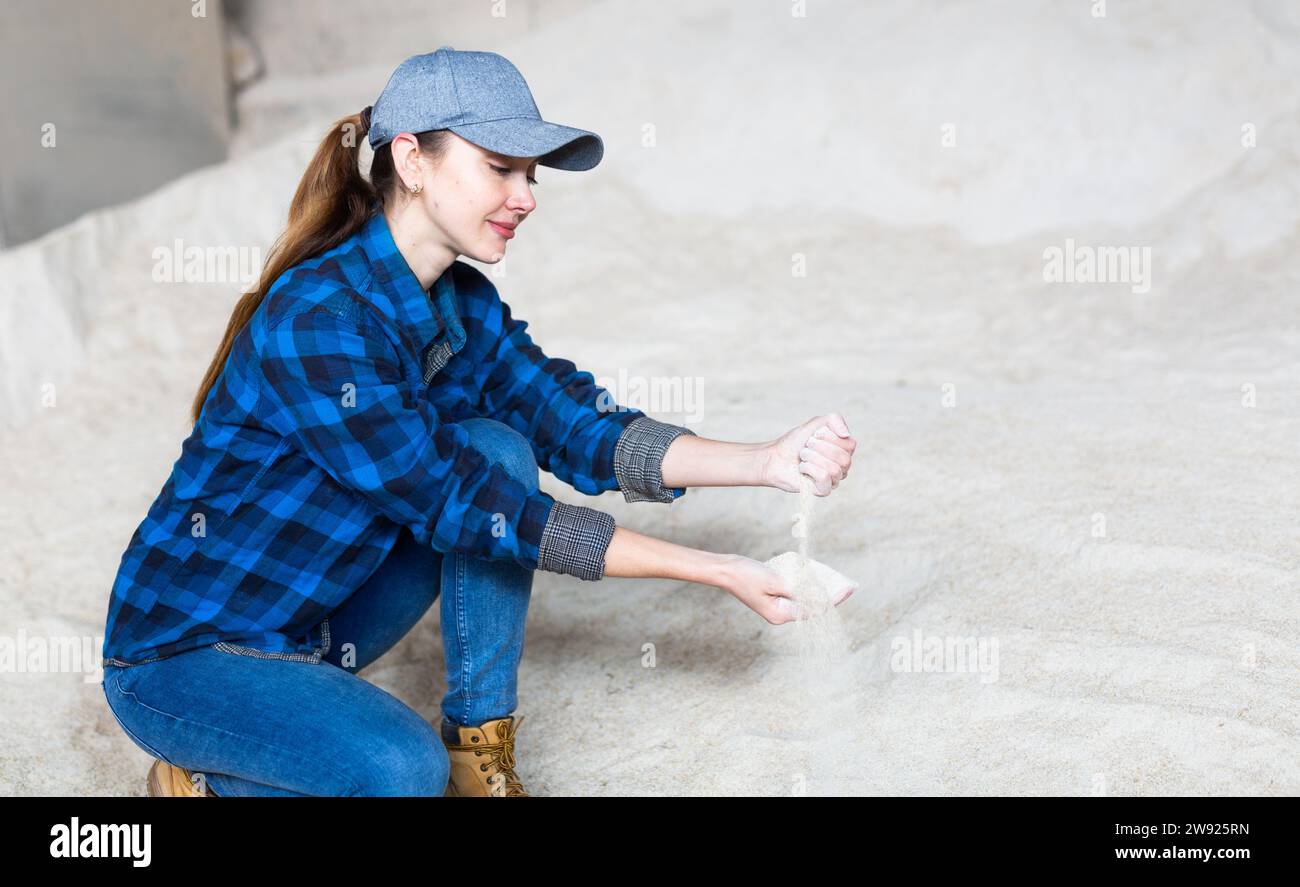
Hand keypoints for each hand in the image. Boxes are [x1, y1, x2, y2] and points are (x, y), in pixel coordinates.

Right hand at [716, 554, 855, 623]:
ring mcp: (777, 606)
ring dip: (820, 592)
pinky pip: (796, 594)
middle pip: (811, 607)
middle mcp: (780, 614)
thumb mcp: (774, 581)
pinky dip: (807, 588)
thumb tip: (817, 597)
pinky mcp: (774, 596)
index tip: (847, 590)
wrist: (726, 570)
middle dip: (830, 597)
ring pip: (805, 600)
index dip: (832, 600)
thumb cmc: (746, 575)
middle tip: (849, 587)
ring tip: (837, 584)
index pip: (813, 610)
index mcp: (780, 614)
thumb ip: (797, 591)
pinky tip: (816, 580)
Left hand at [760, 412, 856, 494]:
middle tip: (807, 446)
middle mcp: (842, 467)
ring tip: (803, 456)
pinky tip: (802, 468)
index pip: (850, 444)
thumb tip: (846, 434)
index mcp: (844, 451)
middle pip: (845, 459)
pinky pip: (824, 478)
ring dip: (813, 457)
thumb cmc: (796, 442)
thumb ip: (835, 420)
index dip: (830, 437)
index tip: (815, 435)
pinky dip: (810, 469)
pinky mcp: (822, 490)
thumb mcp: (817, 423)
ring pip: (835, 469)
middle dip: (821, 448)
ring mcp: (833, 480)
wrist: (776, 457)